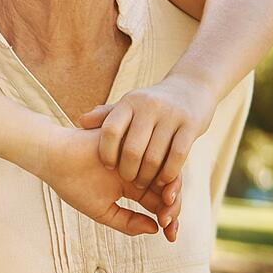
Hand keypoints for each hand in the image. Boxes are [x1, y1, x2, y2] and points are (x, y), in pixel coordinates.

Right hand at [38, 126, 182, 240]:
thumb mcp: (102, 210)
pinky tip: (162, 187)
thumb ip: (128, 222)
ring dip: (172, 190)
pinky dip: (164, 171)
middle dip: (173, 207)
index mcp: (132, 186)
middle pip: (166, 188)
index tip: (170, 236)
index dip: (169, 219)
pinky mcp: (134, 140)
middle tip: (170, 222)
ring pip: (165, 171)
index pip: (158, 202)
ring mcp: (137, 154)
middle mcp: (139, 169)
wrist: (54, 158)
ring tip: (167, 206)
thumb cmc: (73, 185)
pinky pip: (157, 153)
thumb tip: (156, 229)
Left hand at [77, 74, 215, 193]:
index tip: (108, 166)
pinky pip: (177, 156)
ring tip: (144, 185)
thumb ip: (106, 115)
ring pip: (154, 157)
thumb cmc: (152, 104)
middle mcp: (148, 107)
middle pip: (132, 150)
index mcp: (129, 102)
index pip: (111, 131)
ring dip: (148, 177)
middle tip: (129, 181)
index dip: (107, 153)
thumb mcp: (129, 105)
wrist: (191, 87)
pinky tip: (164, 182)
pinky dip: (168, 174)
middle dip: (128, 171)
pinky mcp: (191, 125)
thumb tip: (81, 121)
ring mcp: (171, 115)